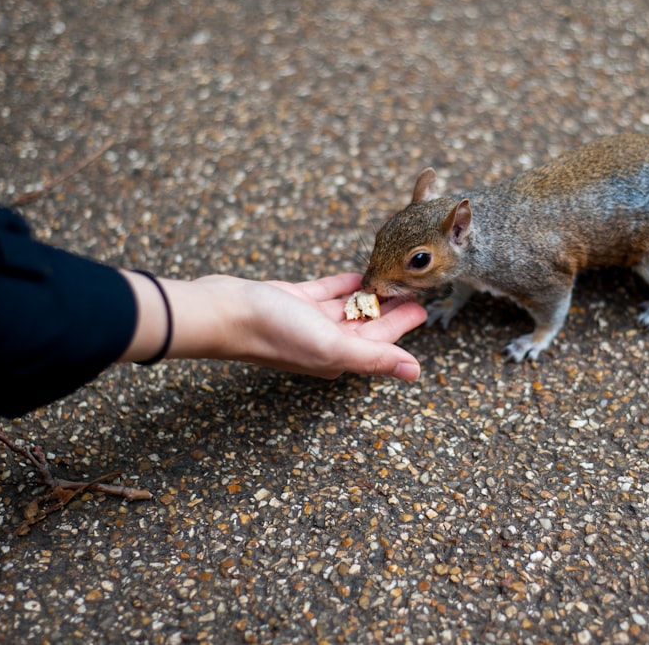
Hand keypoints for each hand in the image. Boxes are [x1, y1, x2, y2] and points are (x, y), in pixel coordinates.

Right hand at [120, 271, 426, 381]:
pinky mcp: (292, 300)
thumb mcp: (333, 346)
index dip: (403, 327)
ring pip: (348, 308)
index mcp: (337, 357)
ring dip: (370, 295)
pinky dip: (343, 285)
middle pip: (367, 325)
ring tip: (393, 278)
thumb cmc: (275, 332)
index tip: (424, 308)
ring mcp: (307, 321)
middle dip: (391, 310)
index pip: (380, 343)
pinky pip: (325, 292)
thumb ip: (375, 358)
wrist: (224, 311)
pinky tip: (358, 275)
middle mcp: (324, 342)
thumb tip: (414, 372)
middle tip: (416, 289)